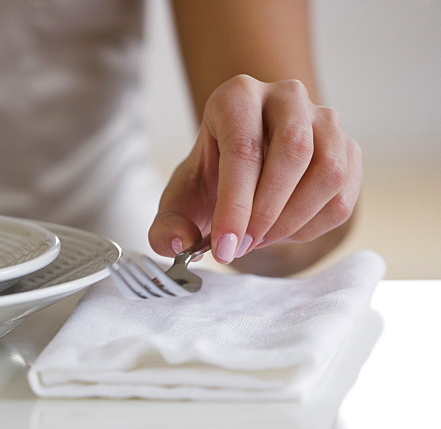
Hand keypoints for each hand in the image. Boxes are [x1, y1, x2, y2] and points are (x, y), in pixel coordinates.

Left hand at [148, 75, 360, 269]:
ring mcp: (324, 119)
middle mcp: (285, 96)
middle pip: (293, 152)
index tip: (224, 247)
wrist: (242, 172)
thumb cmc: (209, 180)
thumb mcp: (178, 202)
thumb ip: (166, 227)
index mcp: (236, 97)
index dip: (235, 205)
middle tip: (241, 246)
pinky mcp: (348, 149)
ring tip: (259, 240)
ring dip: (293, 220)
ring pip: (328, 172)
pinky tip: (283, 232)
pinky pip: (343, 195)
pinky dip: (313, 226)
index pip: (243, 149)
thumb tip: (181, 243)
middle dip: (267, 212)